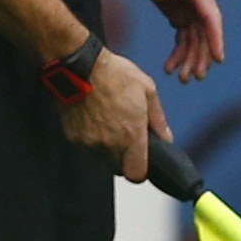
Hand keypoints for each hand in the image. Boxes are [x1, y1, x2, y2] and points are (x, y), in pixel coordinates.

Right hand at [59, 46, 168, 181]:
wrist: (80, 66)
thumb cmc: (115, 74)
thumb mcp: (147, 90)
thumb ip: (158, 119)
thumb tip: (166, 137)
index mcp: (132, 135)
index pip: (137, 174)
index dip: (140, 171)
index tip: (140, 161)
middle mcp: (110, 144)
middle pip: (118, 168)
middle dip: (123, 157)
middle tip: (123, 134)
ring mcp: (89, 143)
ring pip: (101, 158)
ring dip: (106, 148)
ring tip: (107, 122)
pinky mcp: (73, 137)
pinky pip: (85, 146)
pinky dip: (90, 139)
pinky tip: (92, 118)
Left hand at [133, 0, 223, 81]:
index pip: (211, 16)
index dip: (216, 37)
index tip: (219, 58)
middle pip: (205, 32)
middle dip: (202, 55)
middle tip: (196, 77)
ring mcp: (190, 7)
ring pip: (196, 38)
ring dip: (191, 58)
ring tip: (183, 79)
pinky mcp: (180, 12)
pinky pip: (183, 36)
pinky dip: (179, 52)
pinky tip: (170, 67)